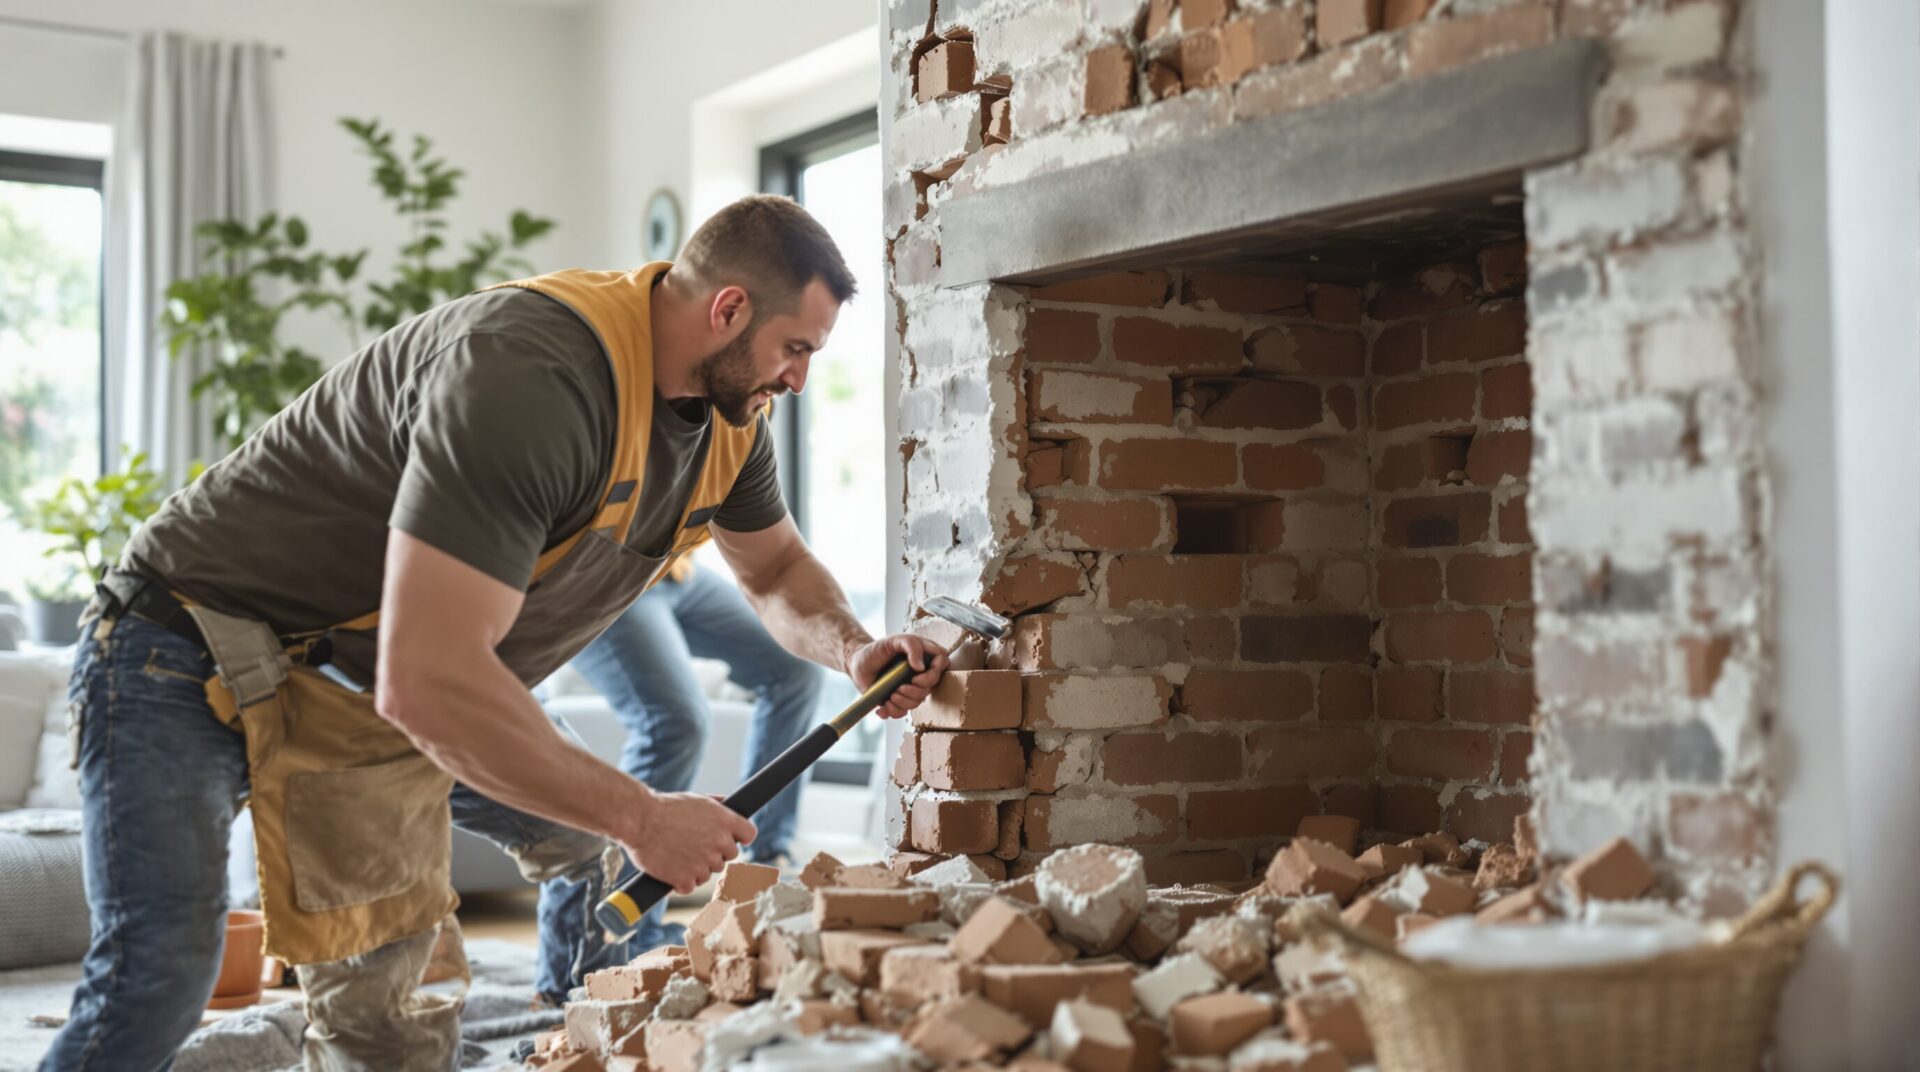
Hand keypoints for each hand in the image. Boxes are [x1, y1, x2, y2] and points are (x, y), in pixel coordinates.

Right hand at [618, 788, 756, 894]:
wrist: (639, 820)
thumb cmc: (664, 807)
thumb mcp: (695, 799)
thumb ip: (716, 806)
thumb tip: (727, 804)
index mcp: (724, 821)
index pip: (749, 834)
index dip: (740, 837)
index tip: (732, 839)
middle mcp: (719, 843)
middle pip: (729, 856)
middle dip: (715, 853)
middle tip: (695, 846)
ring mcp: (704, 863)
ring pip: (709, 873)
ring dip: (697, 868)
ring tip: (678, 855)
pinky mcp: (686, 879)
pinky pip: (690, 886)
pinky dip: (680, 881)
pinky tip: (671, 869)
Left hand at [846, 633, 949, 718]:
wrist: (858, 663)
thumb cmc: (877, 649)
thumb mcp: (895, 640)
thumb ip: (912, 646)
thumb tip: (921, 667)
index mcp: (924, 656)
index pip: (942, 664)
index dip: (933, 674)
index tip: (916, 675)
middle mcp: (920, 674)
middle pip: (930, 688)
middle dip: (914, 691)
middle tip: (899, 687)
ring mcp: (910, 688)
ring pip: (917, 702)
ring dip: (903, 702)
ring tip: (891, 695)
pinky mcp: (897, 700)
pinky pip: (901, 713)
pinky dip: (893, 711)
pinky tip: (884, 704)